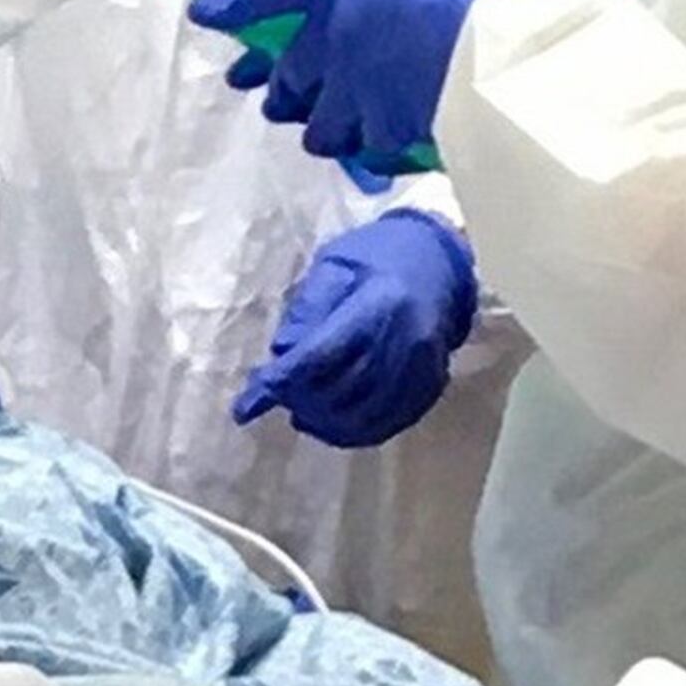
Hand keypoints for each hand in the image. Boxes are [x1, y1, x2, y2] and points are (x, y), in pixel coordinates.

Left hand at [188, 0, 548, 166]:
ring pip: (316, 122)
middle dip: (279, 89)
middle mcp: (333, 38)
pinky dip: (368, 153)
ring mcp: (355, 91)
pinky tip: (377, 155)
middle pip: (287, 74)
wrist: (510, 54)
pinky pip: (364, 150)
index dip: (233, 1)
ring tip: (322, 131)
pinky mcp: (387, 131)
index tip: (204, 12)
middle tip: (273, 97)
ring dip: (317, 126)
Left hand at [230, 212, 478, 449]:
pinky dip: (356, 431)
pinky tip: (332, 425)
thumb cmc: (377, 254)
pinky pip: (390, 423)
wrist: (439, 259)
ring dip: (326, 423)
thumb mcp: (334, 263)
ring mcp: (423, 366)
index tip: (246, 407)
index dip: (279, 384)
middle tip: (275, 398)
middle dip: (300, 400)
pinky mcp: (431, 383)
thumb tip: (280, 355)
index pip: (320, 356)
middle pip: (342, 391)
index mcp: (378, 302)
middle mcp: (405, 340)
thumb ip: (308, 308)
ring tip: (300, 413)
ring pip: (365, 416)